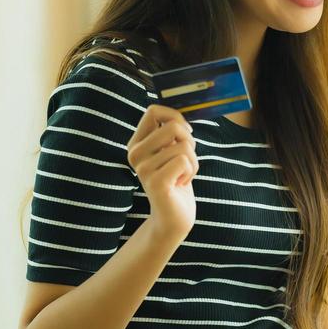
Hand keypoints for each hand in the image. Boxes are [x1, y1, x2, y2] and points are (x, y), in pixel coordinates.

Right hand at [127, 104, 197, 235]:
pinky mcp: (155, 182)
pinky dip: (191, 172)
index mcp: (136, 143)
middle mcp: (135, 154)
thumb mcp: (172, 151)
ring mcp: (143, 169)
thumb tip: (182, 111)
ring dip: (192, 162)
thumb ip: (171, 132)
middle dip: (190, 141)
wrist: (173, 217)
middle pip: (173, 126)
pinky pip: (183, 161)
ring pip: (183, 146)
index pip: (153, 111)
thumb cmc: (176, 180)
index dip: (175, 116)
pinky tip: (181, 184)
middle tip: (186, 160)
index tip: (184, 132)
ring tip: (183, 176)